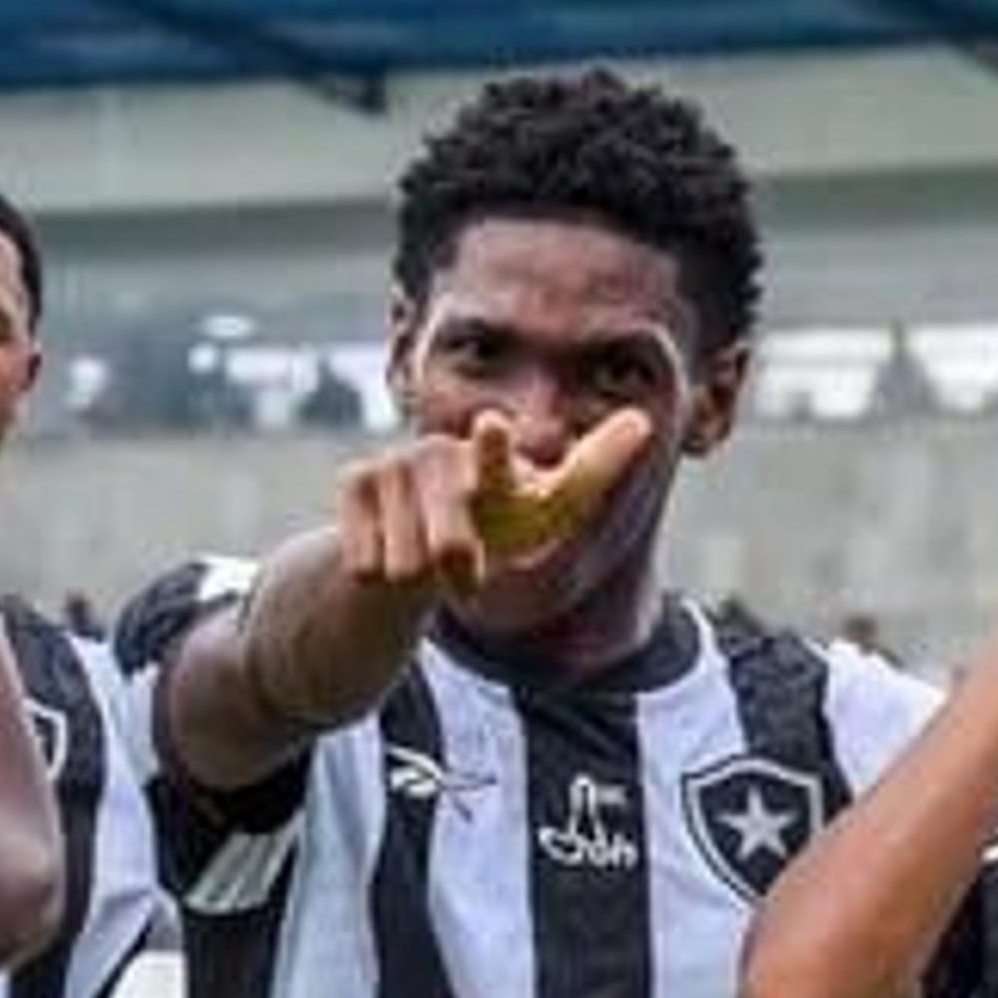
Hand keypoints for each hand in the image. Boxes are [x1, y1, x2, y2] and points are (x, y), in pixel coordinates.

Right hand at [336, 409, 650, 597]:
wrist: (425, 546)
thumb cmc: (500, 522)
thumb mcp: (548, 509)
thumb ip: (591, 470)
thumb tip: (643, 421)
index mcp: (494, 459)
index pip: (496, 461)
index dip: (494, 450)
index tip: (493, 427)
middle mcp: (444, 452)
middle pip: (451, 546)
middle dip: (461, 571)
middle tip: (468, 564)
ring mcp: (395, 462)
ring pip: (406, 561)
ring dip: (422, 576)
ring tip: (432, 554)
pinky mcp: (355, 479)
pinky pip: (368, 560)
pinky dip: (381, 572)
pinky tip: (391, 547)